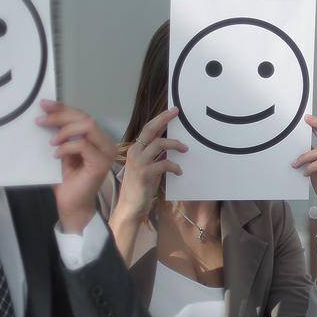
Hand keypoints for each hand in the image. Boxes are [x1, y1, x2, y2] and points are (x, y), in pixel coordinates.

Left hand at [40, 100, 115, 233]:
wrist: (71, 204)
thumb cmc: (67, 180)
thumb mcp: (62, 150)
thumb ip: (61, 134)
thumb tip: (46, 113)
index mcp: (98, 139)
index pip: (83, 116)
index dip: (63, 108)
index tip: (43, 105)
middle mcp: (107, 144)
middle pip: (86, 118)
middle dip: (61, 116)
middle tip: (41, 121)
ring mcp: (106, 154)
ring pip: (87, 127)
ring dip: (64, 131)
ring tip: (51, 141)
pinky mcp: (100, 164)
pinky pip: (82, 145)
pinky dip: (66, 147)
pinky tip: (56, 155)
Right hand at [115, 107, 183, 223]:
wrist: (131, 206)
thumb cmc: (141, 187)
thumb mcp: (148, 167)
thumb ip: (156, 156)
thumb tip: (171, 145)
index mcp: (135, 150)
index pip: (147, 129)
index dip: (159, 119)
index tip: (172, 111)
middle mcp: (135, 152)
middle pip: (150, 130)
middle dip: (164, 119)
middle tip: (177, 113)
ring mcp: (139, 162)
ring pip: (159, 144)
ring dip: (175, 144)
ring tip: (185, 149)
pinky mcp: (145, 173)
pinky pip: (164, 164)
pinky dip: (174, 166)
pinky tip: (179, 171)